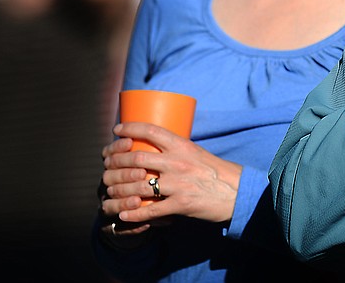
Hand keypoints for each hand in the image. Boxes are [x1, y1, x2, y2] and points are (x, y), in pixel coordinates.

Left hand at [100, 122, 241, 225]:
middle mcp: (178, 162)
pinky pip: (150, 211)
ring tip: (111, 192)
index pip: (151, 131)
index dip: (130, 128)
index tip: (117, 131)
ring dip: (119, 191)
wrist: (238, 192)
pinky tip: (123, 216)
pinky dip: (133, 215)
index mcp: (182, 146)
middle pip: (136, 159)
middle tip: (107, 166)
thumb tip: (153, 149)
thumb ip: (176, 151)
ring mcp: (178, 184)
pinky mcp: (180, 205)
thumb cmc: (217, 172)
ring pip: (138, 187)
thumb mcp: (197, 153)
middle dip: (116, 163)